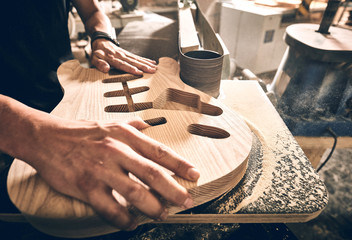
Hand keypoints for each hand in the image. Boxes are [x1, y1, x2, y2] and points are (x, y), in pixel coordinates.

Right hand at [23, 116, 199, 229]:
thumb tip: (149, 125)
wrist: (46, 138)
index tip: (195, 175)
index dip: (180, 165)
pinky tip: (131, 222)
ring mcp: (101, 170)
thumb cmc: (81, 132)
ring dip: (152, 208)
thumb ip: (133, 125)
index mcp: (125, 136)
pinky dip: (123, 219)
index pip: (159, 152)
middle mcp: (116, 151)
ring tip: (162, 214)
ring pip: (135, 194)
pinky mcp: (86, 187)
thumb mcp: (110, 122)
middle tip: (186, 201)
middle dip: (174, 191)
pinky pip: (110, 209)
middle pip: (153, 175)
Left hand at [91, 39, 156, 74]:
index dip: (131, 68)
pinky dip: (145, 60)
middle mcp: (121, 55)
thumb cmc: (97, 52)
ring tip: (155, 68)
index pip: (122, 64)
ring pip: (137, 59)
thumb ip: (99, 64)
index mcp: (112, 58)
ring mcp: (125, 54)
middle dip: (143, 66)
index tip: (138, 72)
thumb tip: (106, 69)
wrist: (101, 40)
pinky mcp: (128, 53)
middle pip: (133, 61)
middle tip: (152, 70)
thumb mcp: (94, 58)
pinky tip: (152, 62)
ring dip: (146, 63)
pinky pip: (137, 57)